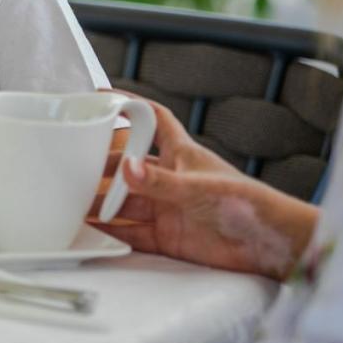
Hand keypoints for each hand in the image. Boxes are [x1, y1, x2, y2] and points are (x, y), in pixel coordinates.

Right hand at [91, 95, 317, 279]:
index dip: (129, 105)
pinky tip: (92, 232)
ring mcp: (168, 209)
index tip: (101, 96)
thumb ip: (161, 182)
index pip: (153, 120)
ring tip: (72, 203)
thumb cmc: (248, 205)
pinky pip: (132, 233)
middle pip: (128, 165)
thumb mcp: (200, 188)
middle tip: (73, 167)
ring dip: (101, 203)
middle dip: (102, 165)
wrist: (271, 246)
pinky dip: (112, 233)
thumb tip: (128, 169)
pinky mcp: (168, 237)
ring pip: (125, 202)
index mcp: (182, 154)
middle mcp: (170, 179)